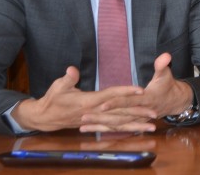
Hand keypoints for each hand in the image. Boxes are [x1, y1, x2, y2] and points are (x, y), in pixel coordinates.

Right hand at [12, 67, 152, 132]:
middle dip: (138, 112)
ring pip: (119, 123)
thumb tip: (71, 69)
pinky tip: (138, 130)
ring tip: (152, 126)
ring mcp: (96, 120)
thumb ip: (68, 78)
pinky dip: (126, 129)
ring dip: (136, 124)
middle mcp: (95, 112)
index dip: (126, 92)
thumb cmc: (52, 99)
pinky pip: (113, 128)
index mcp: (88, 101)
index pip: (111, 95)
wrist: (45, 117)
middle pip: (120, 112)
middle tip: (155, 113)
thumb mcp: (58, 86)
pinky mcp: (95, 124)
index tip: (141, 90)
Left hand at [93, 53, 193, 121]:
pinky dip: (103, 129)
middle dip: (101, 117)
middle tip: (83, 117)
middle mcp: (140, 112)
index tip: (102, 105)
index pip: (128, 102)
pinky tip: (89, 129)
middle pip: (118, 116)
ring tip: (82, 126)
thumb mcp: (167, 74)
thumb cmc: (168, 85)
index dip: (116, 103)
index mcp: (146, 99)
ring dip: (100, 125)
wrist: (175, 102)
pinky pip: (117, 128)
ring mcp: (136, 119)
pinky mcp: (133, 122)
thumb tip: (165, 55)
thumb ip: (163, 65)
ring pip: (116, 125)